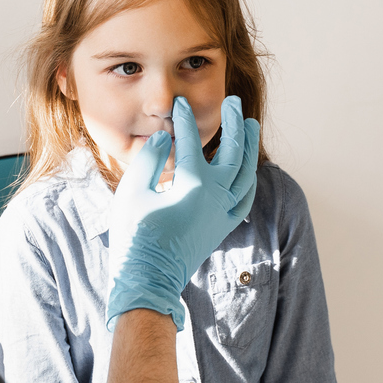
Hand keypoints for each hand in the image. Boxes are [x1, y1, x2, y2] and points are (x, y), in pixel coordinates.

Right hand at [106, 95, 260, 329]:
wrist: (147, 280)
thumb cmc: (135, 235)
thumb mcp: (133, 192)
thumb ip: (149, 159)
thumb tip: (165, 138)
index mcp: (193, 184)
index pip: (190, 141)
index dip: (183, 120)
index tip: (179, 104)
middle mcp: (216, 196)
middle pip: (233, 152)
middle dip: (233, 124)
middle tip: (233, 102)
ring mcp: (223, 213)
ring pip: (246, 173)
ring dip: (249, 147)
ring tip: (250, 125)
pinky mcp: (222, 227)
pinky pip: (245, 198)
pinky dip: (249, 179)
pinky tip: (247, 169)